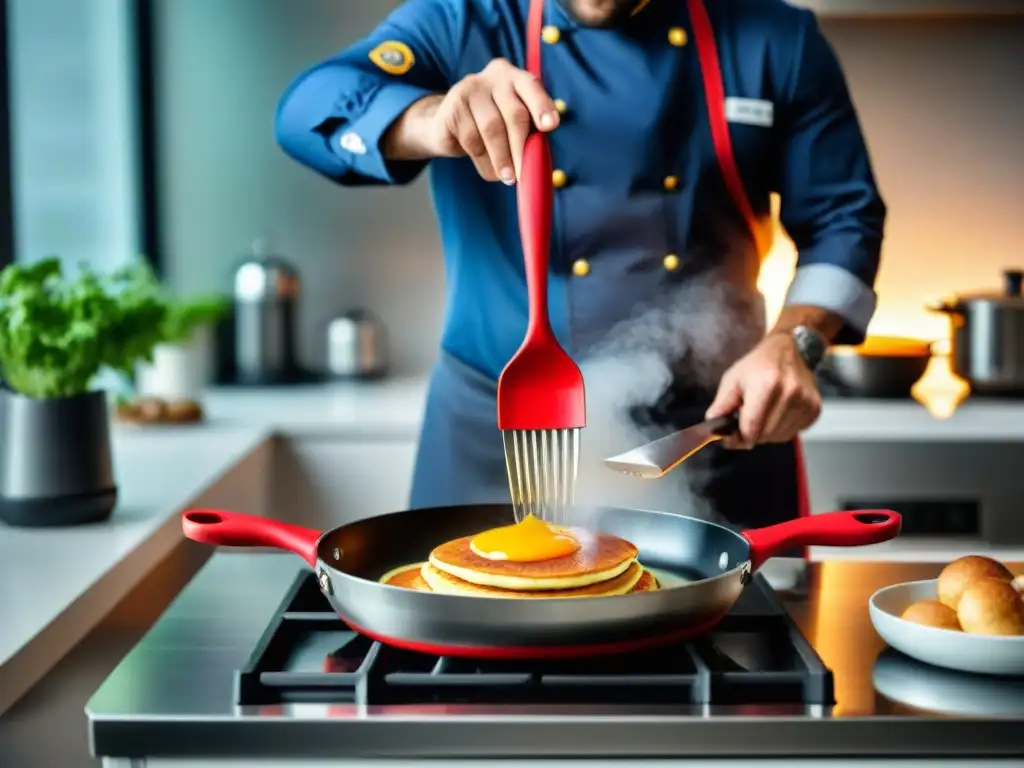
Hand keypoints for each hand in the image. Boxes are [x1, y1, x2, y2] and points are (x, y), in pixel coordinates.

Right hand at [384, 59, 558, 182]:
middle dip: (521, 148)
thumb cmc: (491, 127)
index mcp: (514, 77)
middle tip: (525, 174)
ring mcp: (470, 90)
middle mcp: (493, 78)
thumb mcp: (512, 124)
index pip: (532, 86)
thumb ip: (528, 133)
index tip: (550, 126)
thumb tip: (537, 160)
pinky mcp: (453, 108)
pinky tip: (487, 168)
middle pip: (514, 114)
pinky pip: (472, 140)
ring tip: (508, 178)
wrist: (448, 126)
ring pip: (492, 130)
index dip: (542, 106)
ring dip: (502, 160)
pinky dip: (483, 161)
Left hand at [704, 333, 821, 448]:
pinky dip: (780, 430)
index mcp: (766, 385)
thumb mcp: (733, 378)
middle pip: (764, 435)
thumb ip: (722, 403)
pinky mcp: (814, 409)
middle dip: (750, 434)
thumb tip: (712, 423)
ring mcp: (805, 402)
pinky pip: (792, 433)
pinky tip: (776, 414)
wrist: (790, 349)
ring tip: (761, 415)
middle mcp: (789, 394)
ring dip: (766, 433)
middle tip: (744, 422)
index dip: (737, 438)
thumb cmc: (758, 364)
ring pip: (779, 437)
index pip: (751, 428)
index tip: (729, 438)